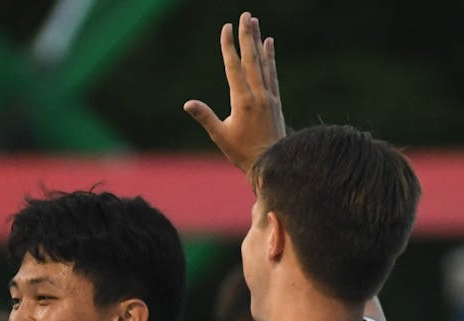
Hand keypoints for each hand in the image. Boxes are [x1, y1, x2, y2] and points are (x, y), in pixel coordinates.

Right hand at [183, 12, 284, 172]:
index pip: (234, 67)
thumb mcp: (220, 136)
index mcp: (243, 102)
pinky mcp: (275, 100)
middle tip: (245, 15)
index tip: (226, 28)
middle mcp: (258, 95)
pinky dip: (271, 57)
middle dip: (247, 36)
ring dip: (259, 40)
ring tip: (255, 22)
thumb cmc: (241, 152)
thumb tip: (188, 104)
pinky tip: (269, 43)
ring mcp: (269, 96)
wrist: (272, 163)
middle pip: (251, 59)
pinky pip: (272, 73)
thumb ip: (205, 116)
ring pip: (263, 62)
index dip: (229, 47)